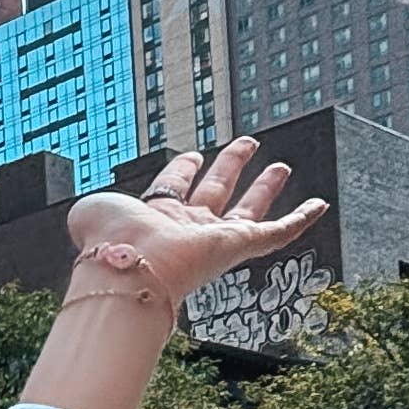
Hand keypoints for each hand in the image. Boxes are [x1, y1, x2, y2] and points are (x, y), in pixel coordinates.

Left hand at [61, 135, 326, 312]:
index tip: (191, 155)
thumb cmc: (107, 240)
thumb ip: (91, 208)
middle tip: (247, 145)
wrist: (128, 264)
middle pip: (214, 194)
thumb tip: (87, 215)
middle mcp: (186, 230)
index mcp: (154, 218)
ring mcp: (213, 239)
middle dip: (230, 168)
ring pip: (247, 210)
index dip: (182, 170)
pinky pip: (276, 234)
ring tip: (280, 165)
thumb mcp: (90, 212)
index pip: (173, 189)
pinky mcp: (237, 247)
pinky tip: (320, 206)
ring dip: (264, 186)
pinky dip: (300, 220)